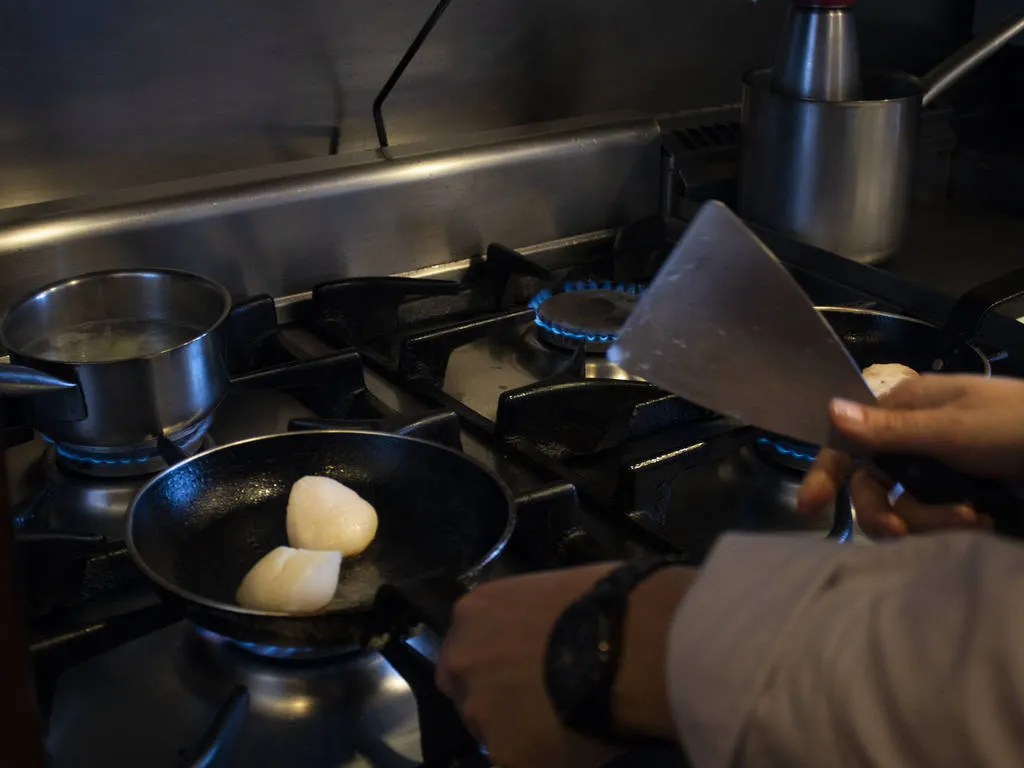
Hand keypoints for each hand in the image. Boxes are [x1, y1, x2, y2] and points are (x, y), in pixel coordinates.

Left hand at [436, 563, 694, 767]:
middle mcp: (462, 661)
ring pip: (492, 732)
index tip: (518, 673)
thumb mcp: (547, 593)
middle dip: (498, 700)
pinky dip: (543, 757)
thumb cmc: (603, 602)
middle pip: (467, 692)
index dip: (493, 666)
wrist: (630, 644)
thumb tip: (537, 644)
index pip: (465, 648)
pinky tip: (576, 741)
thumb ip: (524, 622)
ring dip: (518, 732)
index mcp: (473, 613)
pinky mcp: (505, 755)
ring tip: (565, 722)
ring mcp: (479, 710)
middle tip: (540, 703)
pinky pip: (518, 761)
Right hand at [798, 374, 1023, 537]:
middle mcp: (916, 437)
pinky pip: (934, 518)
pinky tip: (980, 522)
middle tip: (900, 533)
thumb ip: (889, 430)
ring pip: (903, 505)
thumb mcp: (953, 428)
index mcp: (907, 408)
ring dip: (929, 520)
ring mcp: (941, 468)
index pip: (849, 439)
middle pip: (872, 482)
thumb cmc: (1018, 426)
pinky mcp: (964, 495)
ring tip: (971, 520)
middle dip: (884, 509)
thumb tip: (828, 410)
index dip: (826, 472)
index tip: (811, 507)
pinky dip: (950, 526)